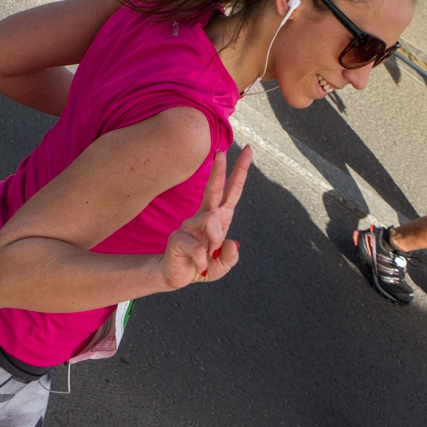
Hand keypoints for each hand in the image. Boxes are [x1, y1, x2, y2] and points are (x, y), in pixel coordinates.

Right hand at [158, 145, 252, 289]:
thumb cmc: (201, 265)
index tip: (248, 150)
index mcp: (219, 218)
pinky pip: (198, 247)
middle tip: (221, 151)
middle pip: (214, 189)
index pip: (231, 191)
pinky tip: (198, 265)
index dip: (240, 171)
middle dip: (219, 170)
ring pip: (210, 219)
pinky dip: (203, 260)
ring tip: (210, 255)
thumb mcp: (223, 264)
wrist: (177, 276)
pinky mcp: (178, 237)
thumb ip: (231, 256)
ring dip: (215, 241)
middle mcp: (204, 216)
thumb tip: (231, 242)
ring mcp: (189, 225)